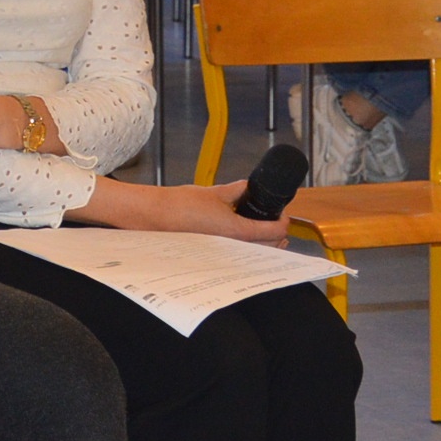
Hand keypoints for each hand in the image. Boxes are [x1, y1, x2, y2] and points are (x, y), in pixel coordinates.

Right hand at [81, 177, 289, 242]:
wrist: (156, 217)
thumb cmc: (180, 205)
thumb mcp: (214, 192)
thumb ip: (236, 190)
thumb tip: (248, 186)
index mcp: (237, 230)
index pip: (273, 231)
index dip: (283, 221)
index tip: (283, 214)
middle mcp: (234, 247)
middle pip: (270, 247)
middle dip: (278, 235)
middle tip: (277, 223)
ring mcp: (224, 253)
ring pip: (255, 253)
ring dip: (264, 243)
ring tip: (263, 231)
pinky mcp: (215, 255)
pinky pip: (239, 254)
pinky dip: (247, 247)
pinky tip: (241, 237)